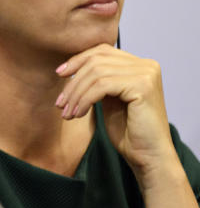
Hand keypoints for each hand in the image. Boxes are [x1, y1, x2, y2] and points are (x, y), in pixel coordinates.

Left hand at [55, 43, 177, 183]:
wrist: (149, 156)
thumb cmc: (128, 131)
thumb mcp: (109, 98)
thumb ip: (99, 79)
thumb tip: (70, 66)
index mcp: (140, 65)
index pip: (102, 51)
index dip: (77, 61)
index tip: (59, 75)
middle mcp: (146, 65)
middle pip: (96, 61)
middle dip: (73, 82)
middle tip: (60, 103)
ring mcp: (146, 74)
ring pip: (96, 74)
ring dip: (76, 94)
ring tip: (67, 113)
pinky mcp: (142, 86)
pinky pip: (101, 86)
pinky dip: (84, 100)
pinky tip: (78, 114)